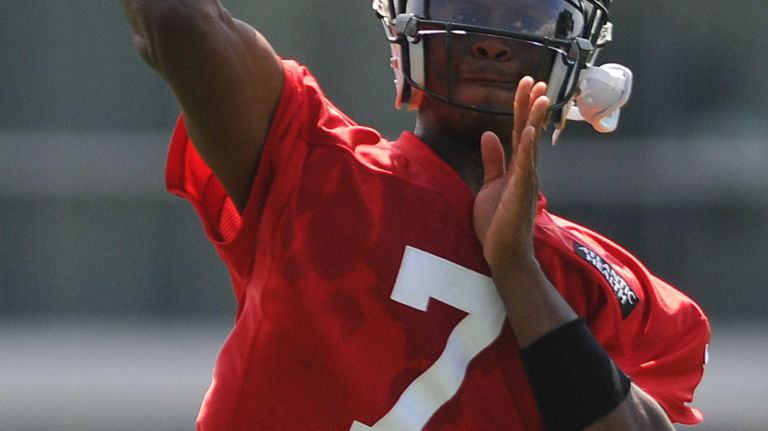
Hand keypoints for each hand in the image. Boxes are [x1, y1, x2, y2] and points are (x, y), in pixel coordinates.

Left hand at [473, 77, 548, 273]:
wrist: (504, 253)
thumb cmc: (498, 222)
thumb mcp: (491, 185)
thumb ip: (493, 160)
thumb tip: (489, 133)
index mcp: (518, 167)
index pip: (520, 130)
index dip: (522, 107)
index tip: (526, 84)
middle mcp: (526, 170)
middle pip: (529, 131)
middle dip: (531, 106)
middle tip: (536, 81)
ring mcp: (525, 181)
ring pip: (531, 145)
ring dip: (534, 121)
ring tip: (541, 97)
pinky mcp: (520, 194)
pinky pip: (525, 167)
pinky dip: (526, 149)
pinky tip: (527, 132)